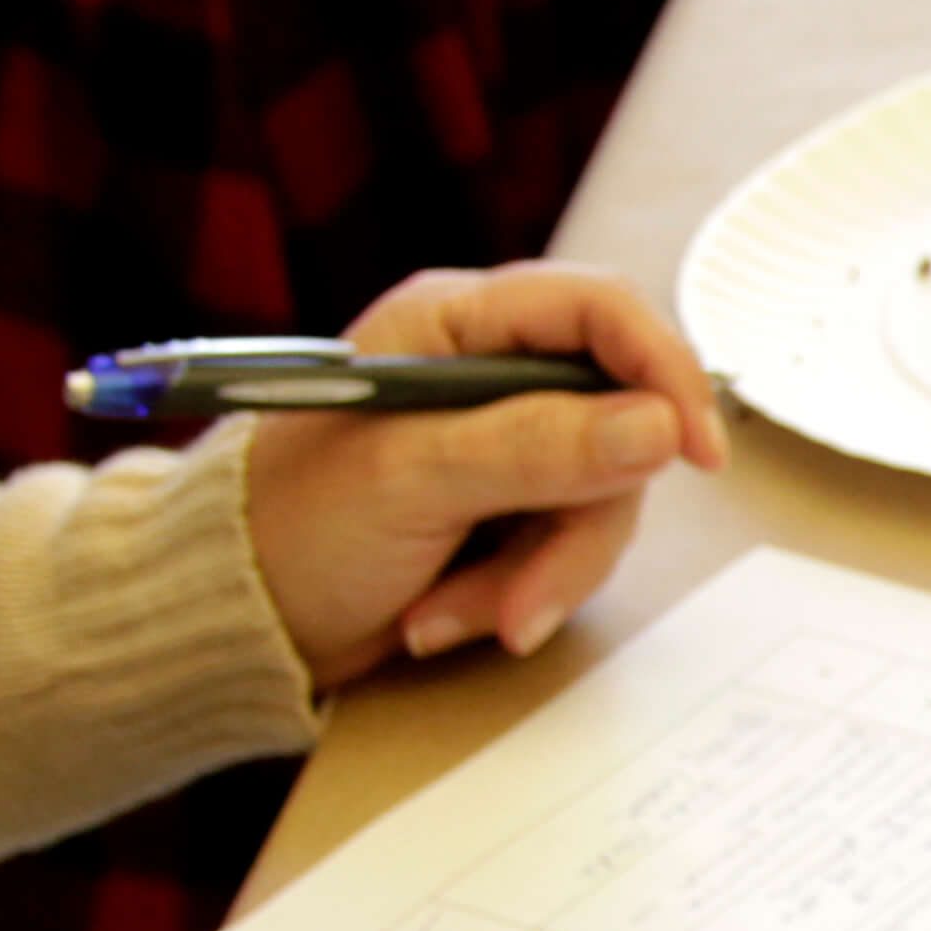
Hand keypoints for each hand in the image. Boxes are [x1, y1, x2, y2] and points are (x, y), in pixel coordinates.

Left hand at [241, 266, 727, 688]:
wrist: (234, 619)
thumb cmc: (288, 528)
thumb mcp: (412, 481)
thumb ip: (538, 448)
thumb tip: (660, 427)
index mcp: (453, 322)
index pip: (599, 311)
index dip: (663, 371)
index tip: (696, 451)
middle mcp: (490, 371)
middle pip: (619, 421)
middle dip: (577, 522)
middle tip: (526, 594)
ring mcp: (506, 443)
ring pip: (603, 498)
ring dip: (540, 574)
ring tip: (452, 616)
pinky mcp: (512, 507)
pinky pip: (572, 545)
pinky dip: (521, 592)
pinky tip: (445, 616)